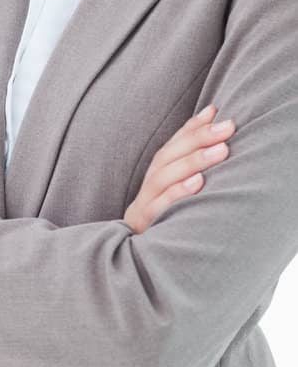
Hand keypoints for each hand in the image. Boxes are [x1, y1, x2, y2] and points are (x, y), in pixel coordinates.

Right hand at [123, 103, 234, 234]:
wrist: (137, 255)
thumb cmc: (168, 216)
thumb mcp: (179, 187)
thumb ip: (192, 155)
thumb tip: (212, 112)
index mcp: (158, 174)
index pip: (173, 144)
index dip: (193, 127)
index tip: (217, 111)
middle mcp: (150, 185)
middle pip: (168, 156)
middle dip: (198, 138)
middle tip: (228, 127)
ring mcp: (145, 204)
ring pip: (163, 178)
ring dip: (193, 162)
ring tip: (221, 150)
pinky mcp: (146, 224)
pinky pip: (160, 207)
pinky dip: (178, 193)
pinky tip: (198, 182)